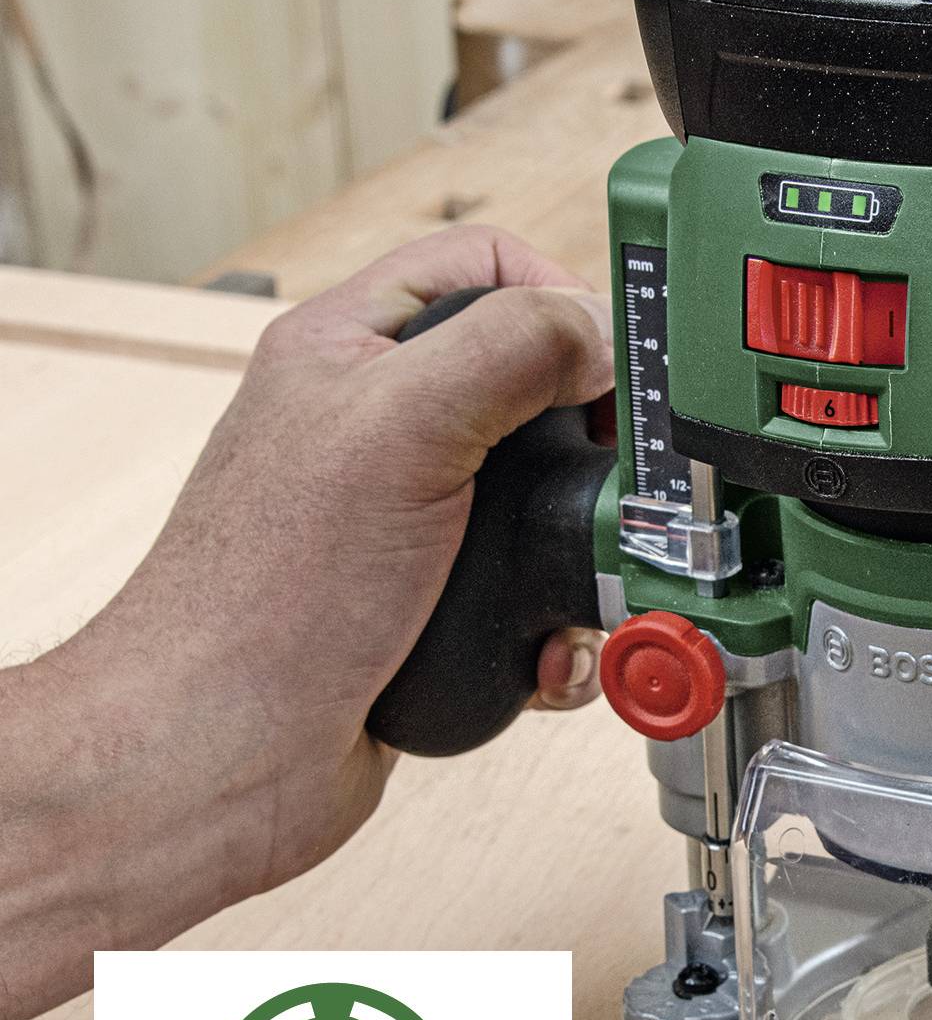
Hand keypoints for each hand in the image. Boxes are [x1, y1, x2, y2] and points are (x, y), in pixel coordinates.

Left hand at [0, 228, 611, 1019]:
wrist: (229, 753)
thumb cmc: (270, 596)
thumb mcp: (401, 425)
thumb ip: (509, 348)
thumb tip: (598, 333)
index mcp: (351, 350)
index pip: (483, 266)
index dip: (560, 297)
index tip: (609, 365)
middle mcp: (383, 426)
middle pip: (534, 384)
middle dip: (590, 443)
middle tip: (615, 481)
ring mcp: (414, 518)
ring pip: (548, 496)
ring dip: (582, 547)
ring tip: (577, 581)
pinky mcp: (438, 599)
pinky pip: (534, 588)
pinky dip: (557, 622)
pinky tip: (542, 648)